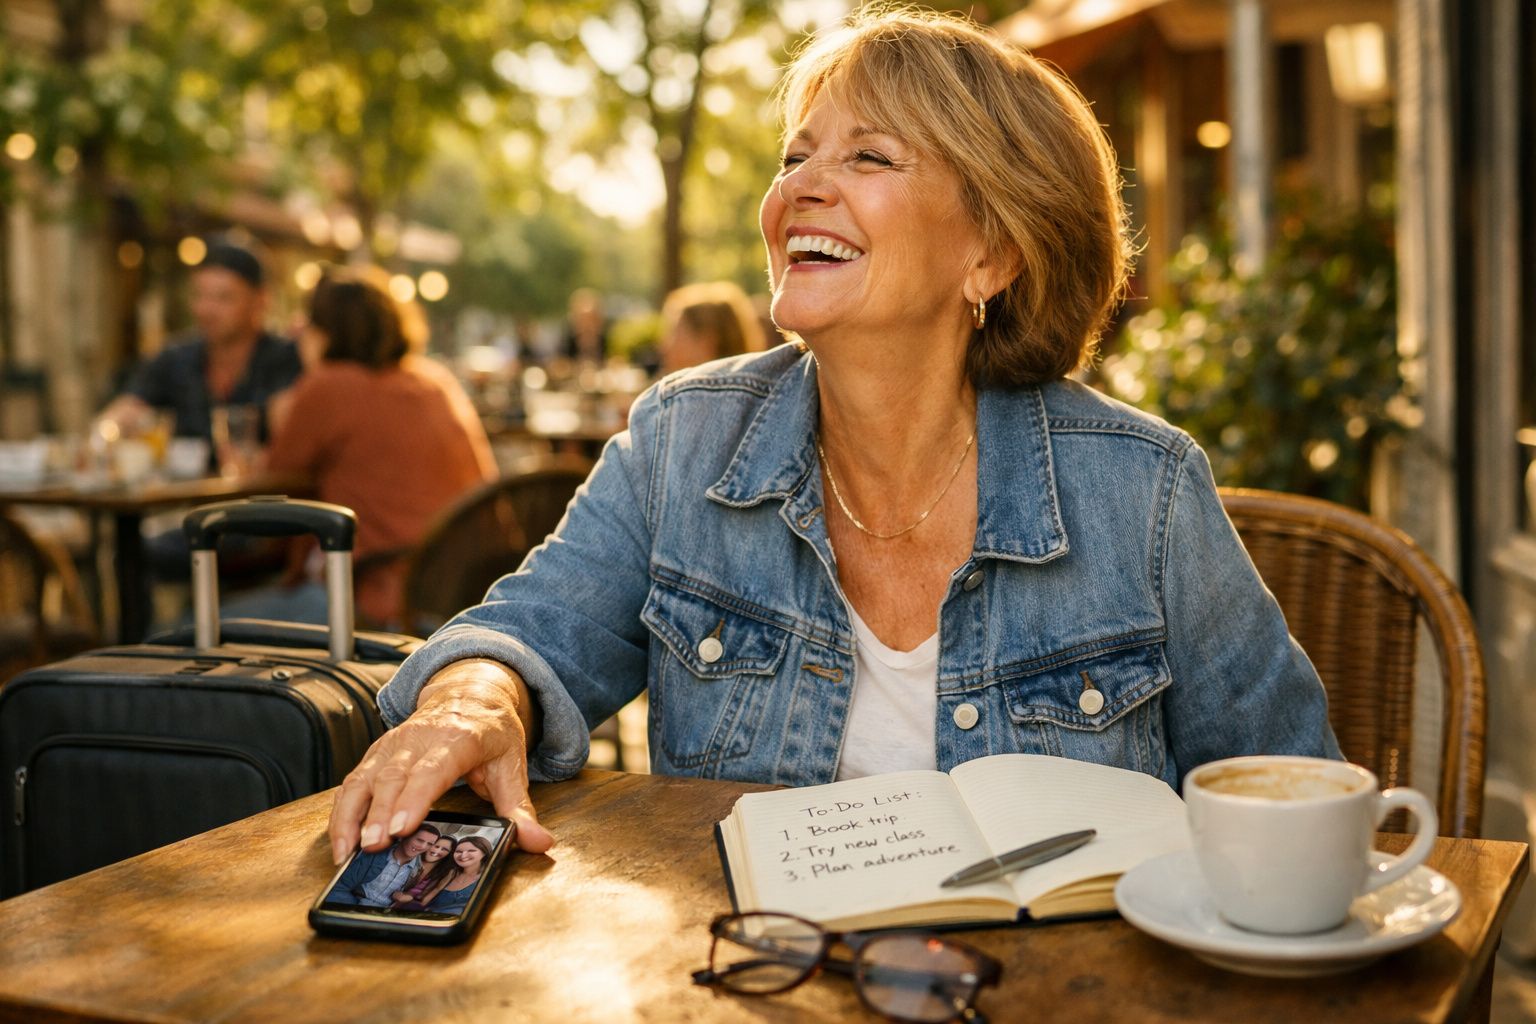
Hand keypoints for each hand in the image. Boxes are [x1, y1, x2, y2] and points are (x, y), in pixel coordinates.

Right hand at [326, 659, 554, 863]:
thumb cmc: (491, 730)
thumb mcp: (512, 764)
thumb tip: (540, 842)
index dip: (414, 798)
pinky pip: (353, 781)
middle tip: (372, 847)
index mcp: (458, 738)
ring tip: (348, 852)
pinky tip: (341, 841)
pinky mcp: (378, 753)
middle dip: (379, 813)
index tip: (401, 828)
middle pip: (393, 776)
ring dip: (352, 815)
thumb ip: (520, 807)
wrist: (470, 690)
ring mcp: (394, 744)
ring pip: (365, 778)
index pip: (433, 769)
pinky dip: (342, 811)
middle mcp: (420, 737)